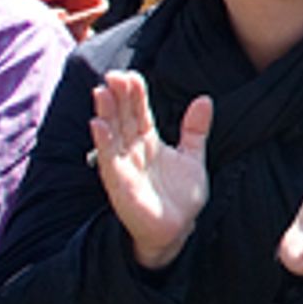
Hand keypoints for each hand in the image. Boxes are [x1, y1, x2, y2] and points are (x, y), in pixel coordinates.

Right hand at [88, 72, 210, 270]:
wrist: (178, 228)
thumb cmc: (180, 195)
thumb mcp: (193, 157)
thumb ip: (195, 129)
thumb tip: (204, 98)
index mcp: (149, 141)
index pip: (139, 112)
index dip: (135, 94)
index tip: (132, 74)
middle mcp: (133, 150)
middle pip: (123, 118)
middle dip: (118, 96)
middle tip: (114, 75)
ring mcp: (124, 165)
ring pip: (112, 134)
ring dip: (106, 113)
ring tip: (102, 91)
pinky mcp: (119, 183)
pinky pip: (109, 159)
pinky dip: (103, 142)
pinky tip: (97, 124)